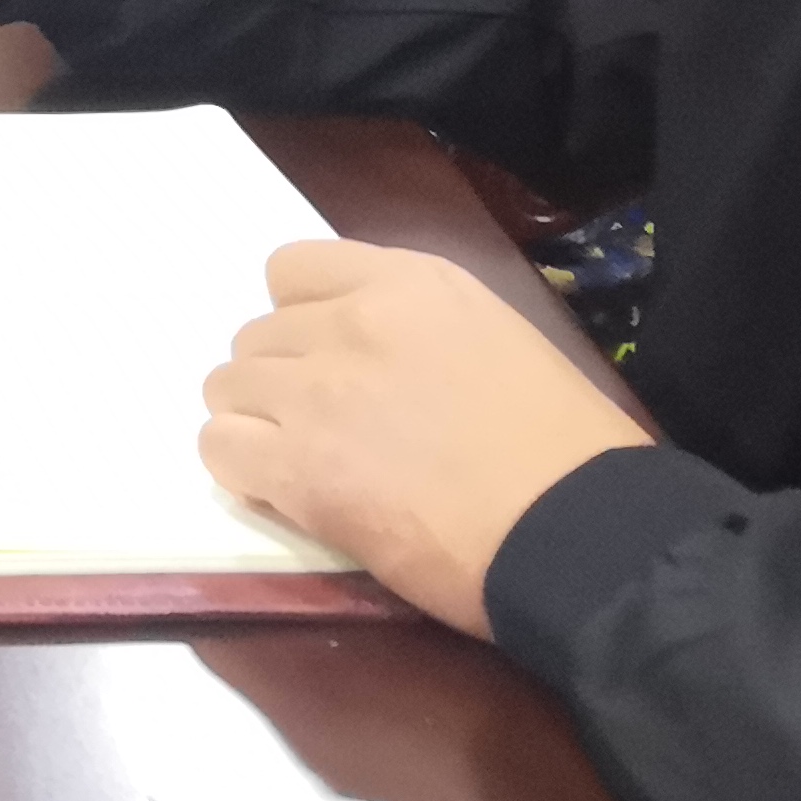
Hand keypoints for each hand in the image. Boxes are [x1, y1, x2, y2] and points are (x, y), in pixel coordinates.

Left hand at [200, 241, 643, 632]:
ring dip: (258, 425)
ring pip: (227, 388)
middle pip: (257, 337)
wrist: (580, 531)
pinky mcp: (297, 466)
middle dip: (282, 381)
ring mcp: (317, 391)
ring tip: (311, 466)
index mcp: (410, 282)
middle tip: (329, 431)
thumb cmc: (566, 451)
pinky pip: (219, 448)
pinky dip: (243, 473)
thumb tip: (370, 362)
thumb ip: (417, 333)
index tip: (330, 361)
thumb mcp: (498, 342)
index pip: (292, 269)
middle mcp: (351, 322)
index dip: (300, 319)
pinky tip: (290, 497)